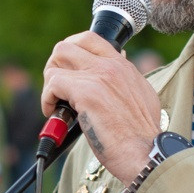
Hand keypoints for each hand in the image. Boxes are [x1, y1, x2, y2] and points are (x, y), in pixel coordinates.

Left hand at [41, 31, 164, 186]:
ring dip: (49, 82)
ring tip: (55, 102)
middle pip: (68, 45)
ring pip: (57, 60)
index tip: (66, 69)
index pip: (90, 39)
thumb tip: (117, 77)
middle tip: (56, 87)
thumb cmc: (141, 136)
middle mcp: (112, 66)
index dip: (71, 52)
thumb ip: (126, 83)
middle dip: (54, 65)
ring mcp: (99, 77)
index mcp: (124, 66)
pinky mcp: (87, 93)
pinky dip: (47, 99)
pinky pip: (53, 83)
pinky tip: (53, 113)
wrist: (146, 152)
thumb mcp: (141, 99)